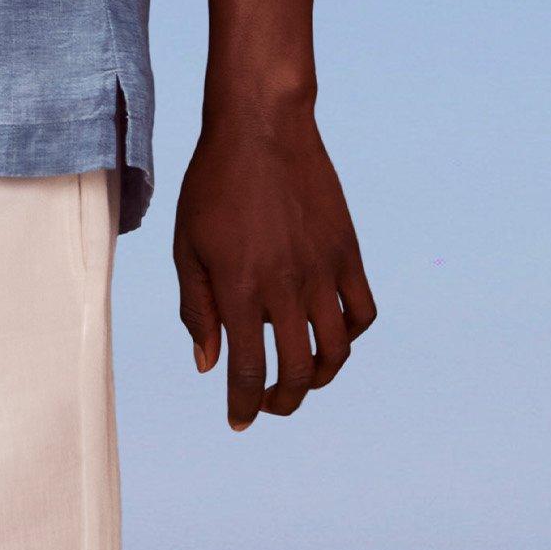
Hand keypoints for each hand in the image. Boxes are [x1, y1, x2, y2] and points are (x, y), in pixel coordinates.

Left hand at [173, 108, 375, 427]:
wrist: (262, 128)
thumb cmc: (213, 185)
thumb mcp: (188, 247)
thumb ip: (197, 309)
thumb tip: (208, 364)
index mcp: (240, 289)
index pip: (247, 370)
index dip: (244, 405)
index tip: (240, 421)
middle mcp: (286, 286)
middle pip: (297, 370)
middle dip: (283, 401)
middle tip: (270, 406)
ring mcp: (323, 270)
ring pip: (337, 349)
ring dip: (320, 377)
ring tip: (303, 379)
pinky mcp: (347, 252)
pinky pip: (362, 311)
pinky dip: (350, 334)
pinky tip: (329, 335)